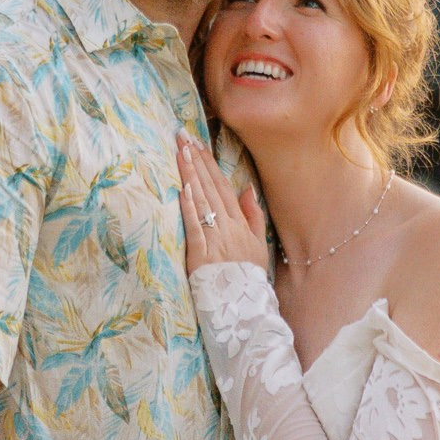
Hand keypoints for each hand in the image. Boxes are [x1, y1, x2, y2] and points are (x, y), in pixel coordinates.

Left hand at [176, 132, 267, 271]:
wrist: (243, 303)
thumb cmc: (247, 274)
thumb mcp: (258, 243)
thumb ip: (253, 215)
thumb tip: (247, 188)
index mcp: (239, 221)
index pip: (222, 185)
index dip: (210, 163)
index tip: (198, 143)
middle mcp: (227, 225)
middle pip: (210, 186)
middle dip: (196, 160)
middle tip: (182, 136)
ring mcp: (214, 237)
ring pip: (201, 200)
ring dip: (191, 174)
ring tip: (181, 152)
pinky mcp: (200, 252)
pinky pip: (195, 225)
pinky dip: (190, 207)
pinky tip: (183, 188)